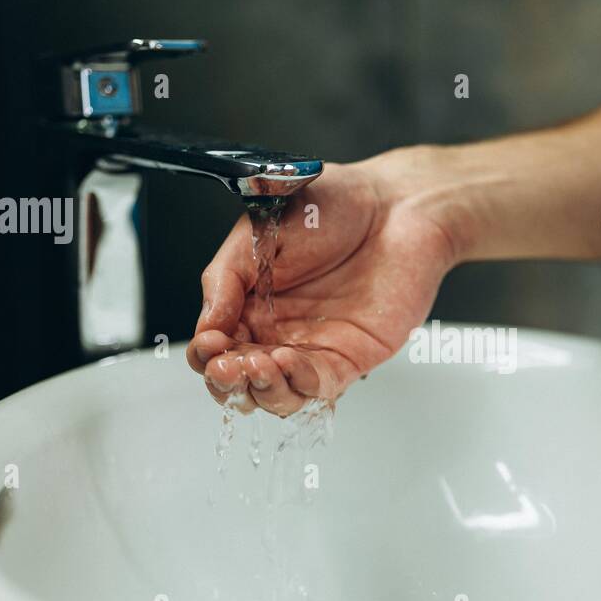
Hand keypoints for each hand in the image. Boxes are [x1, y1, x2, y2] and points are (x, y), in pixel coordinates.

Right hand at [187, 156, 457, 415]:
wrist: (395, 205)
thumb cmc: (332, 206)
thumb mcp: (261, 232)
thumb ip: (227, 278)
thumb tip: (205, 326)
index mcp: (248, 304)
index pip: (215, 348)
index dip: (205, 354)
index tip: (208, 343)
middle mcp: (277, 333)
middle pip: (241, 381)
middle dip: (228, 382)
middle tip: (227, 367)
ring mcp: (312, 349)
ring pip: (277, 395)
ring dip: (261, 390)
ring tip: (256, 366)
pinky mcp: (349, 358)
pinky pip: (319, 386)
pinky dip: (299, 382)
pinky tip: (287, 361)